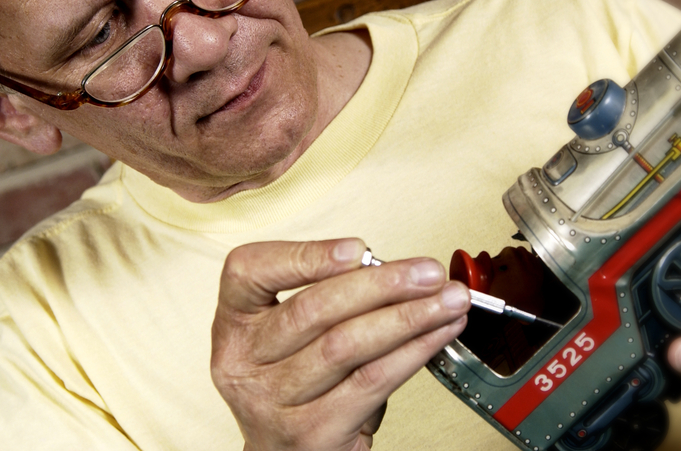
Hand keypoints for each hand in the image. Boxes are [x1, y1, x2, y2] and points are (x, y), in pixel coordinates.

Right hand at [211, 238, 469, 450]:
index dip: (306, 256)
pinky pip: (371, 381)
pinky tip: (437, 334)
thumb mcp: (293, 336)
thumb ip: (331, 298)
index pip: (249, 272)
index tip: (359, 248)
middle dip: (381, 284)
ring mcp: (274, 400)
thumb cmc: (298, 384)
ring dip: (408, 316)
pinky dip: (413, 351)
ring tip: (447, 301)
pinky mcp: (311, 432)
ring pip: (347, 344)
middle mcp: (243, 362)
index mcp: (234, 323)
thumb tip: (400, 272)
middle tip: (427, 273)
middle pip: (313, 309)